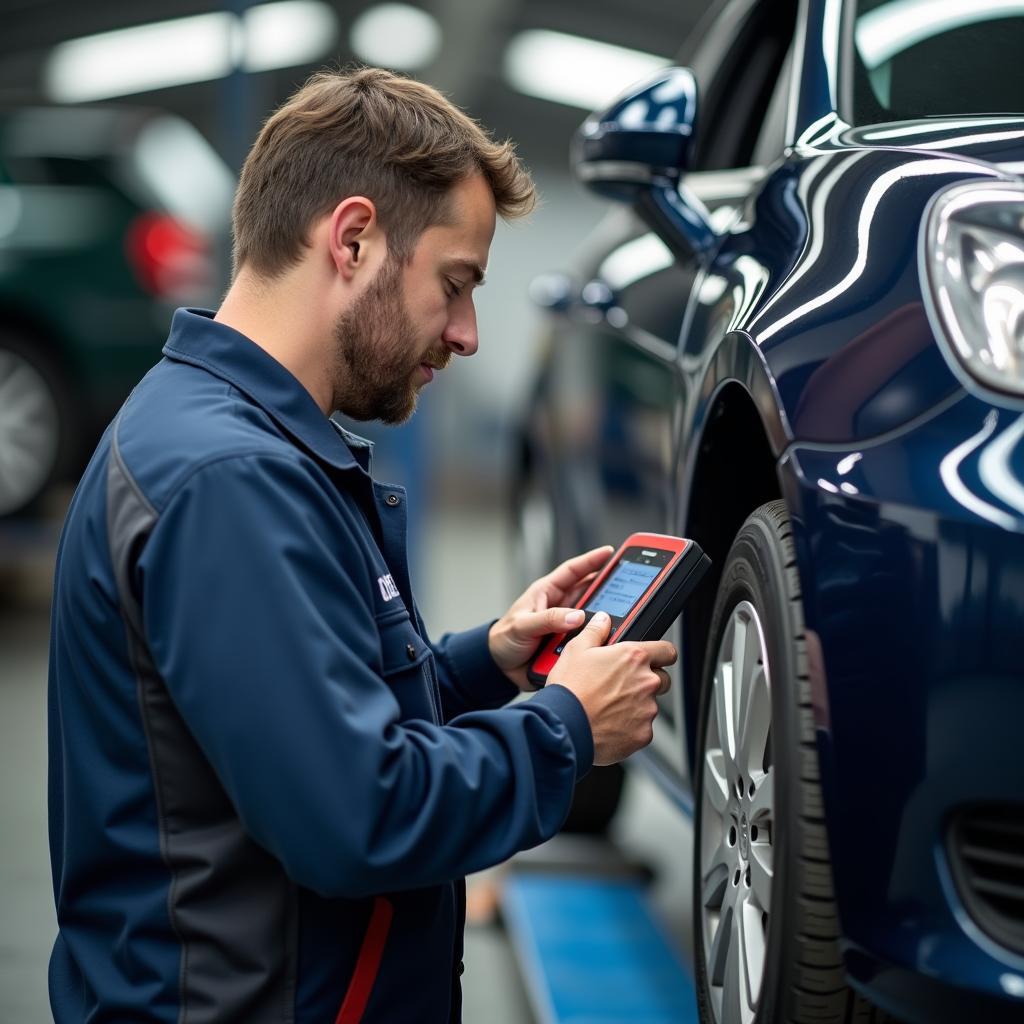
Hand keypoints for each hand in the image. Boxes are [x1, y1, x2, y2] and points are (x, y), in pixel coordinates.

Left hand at [488, 545, 613, 690]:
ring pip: (592, 618)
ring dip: (605, 618)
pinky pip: (588, 640)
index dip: (591, 560)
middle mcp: (560, 607)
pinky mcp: (569, 644)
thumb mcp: (522, 625)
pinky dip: (597, 641)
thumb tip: (577, 616)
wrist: (499, 669)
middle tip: (629, 584)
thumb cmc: (504, 639)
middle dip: (609, 588)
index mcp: (547, 593)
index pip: (573, 571)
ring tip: (625, 616)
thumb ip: (548, 619)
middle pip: (590, 593)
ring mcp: (566, 626)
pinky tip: (609, 642)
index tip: (610, 552)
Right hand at [550, 612, 676, 765]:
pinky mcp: (643, 734)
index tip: (654, 659)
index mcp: (634, 657)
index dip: (661, 654)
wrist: (564, 727)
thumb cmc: (570, 689)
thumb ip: (595, 631)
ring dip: (636, 705)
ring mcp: (647, 710)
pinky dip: (630, 727)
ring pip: (650, 705)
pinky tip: (609, 724)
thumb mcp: (576, 649)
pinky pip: (642, 728)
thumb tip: (603, 620)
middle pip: (661, 679)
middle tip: (621, 685)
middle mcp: (646, 682)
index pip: (667, 651)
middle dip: (646, 681)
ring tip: (608, 707)